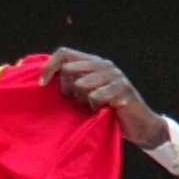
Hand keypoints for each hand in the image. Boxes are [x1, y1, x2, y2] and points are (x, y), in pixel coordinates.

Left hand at [38, 48, 168, 147]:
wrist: (138, 125)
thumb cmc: (107, 113)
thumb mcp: (83, 98)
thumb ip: (69, 88)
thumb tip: (44, 82)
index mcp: (91, 63)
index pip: (64, 53)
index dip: (49, 66)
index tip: (41, 84)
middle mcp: (103, 64)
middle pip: (70, 68)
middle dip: (68, 90)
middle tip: (79, 104)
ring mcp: (114, 75)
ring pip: (82, 83)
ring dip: (84, 100)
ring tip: (94, 107)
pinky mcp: (122, 88)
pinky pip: (96, 96)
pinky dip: (96, 106)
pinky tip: (104, 110)